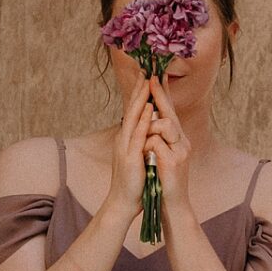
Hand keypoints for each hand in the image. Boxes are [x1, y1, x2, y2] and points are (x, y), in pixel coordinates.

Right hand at [105, 77, 155, 225]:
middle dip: (139, 88)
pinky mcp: (130, 157)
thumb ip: (142, 142)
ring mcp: (125, 147)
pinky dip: (142, 120)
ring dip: (140, 98)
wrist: (123, 202)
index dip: (141, 93)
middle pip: (132, 108)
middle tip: (145, 68)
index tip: (148, 75)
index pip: (135, 111)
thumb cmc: (134, 181)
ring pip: (133, 118)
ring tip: (146, 81)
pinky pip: (137, 135)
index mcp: (128, 138)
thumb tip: (147, 129)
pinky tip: (147, 109)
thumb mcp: (139, 156)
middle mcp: (124, 138)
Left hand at [146, 75, 194, 217]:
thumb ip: (158, 137)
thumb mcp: (161, 155)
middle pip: (170, 111)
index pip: (170, 111)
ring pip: (164, 124)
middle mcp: (182, 141)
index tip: (155, 75)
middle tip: (150, 77)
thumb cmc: (164, 181)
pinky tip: (150, 158)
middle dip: (158, 94)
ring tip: (146, 146)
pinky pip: (156, 142)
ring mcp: (180, 150)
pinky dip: (148, 147)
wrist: (173, 204)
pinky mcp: (174, 161)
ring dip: (151, 129)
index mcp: (177, 139)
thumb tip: (150, 119)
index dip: (163, 93)